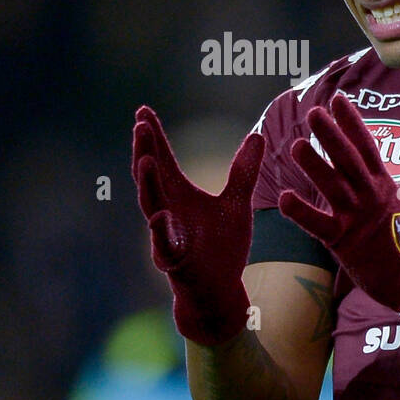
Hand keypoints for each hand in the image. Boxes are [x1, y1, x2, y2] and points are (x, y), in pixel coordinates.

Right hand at [131, 105, 264, 345]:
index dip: (153, 136)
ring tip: (147, 160)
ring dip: (148, 183)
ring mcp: (166, 235)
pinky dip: (160, 231)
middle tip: (141, 124)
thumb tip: (258, 136)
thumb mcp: (237, 203)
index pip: (162, 158)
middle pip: (150, 176)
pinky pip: (163, 245)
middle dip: (144, 151)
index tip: (143, 110)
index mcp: (178, 194)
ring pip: (151, 206)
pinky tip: (160, 215)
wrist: (219, 289)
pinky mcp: (173, 260)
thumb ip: (243, 171)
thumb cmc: (222, 246)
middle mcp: (166, 209)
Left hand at [277, 92, 399, 346]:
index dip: (351, 121)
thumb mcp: (392, 204)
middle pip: (348, 158)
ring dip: (314, 165)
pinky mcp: (344, 241)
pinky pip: (318, 224)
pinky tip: (284, 198)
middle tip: (313, 112)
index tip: (337, 99)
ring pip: (333, 185)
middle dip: (331, 133)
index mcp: (382, 184)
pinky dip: (301, 211)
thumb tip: (361, 165)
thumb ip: (373, 185)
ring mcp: (357, 217)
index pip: (366, 145)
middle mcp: (370, 195)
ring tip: (296, 145)